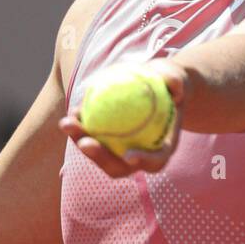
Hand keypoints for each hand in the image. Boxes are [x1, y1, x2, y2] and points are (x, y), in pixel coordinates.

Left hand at [59, 58, 187, 176]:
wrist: (159, 87)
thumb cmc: (170, 82)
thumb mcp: (177, 77)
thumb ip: (176, 80)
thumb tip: (173, 86)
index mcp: (163, 148)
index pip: (155, 160)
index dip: (143, 161)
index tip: (129, 154)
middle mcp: (140, 156)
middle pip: (119, 166)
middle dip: (100, 158)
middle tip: (85, 142)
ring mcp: (121, 152)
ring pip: (100, 155)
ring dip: (81, 142)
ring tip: (67, 123)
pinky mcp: (107, 142)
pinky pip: (92, 138)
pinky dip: (81, 128)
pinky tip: (72, 112)